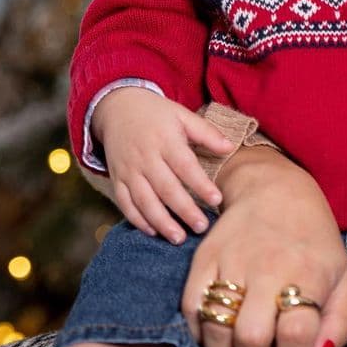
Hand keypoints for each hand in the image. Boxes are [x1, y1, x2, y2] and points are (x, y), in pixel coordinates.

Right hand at [92, 87, 231, 241]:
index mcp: (165, 140)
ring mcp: (129, 170)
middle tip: (202, 227)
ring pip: (144, 200)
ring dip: (161, 222)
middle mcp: (145, 157)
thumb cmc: (156, 114)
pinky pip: (125, 203)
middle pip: (165, 188)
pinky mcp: (117, 179)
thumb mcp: (181, 115)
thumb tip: (230, 147)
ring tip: (179, 238)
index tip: (217, 200)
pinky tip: (153, 232)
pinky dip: (137, 220)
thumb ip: (206, 132)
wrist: (116, 108)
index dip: (200, 184)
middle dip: (184, 210)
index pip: (185, 166)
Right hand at [181, 145, 346, 346]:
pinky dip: (199, 331)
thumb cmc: (314, 242)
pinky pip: (190, 309)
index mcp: (308, 274)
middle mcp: (268, 269)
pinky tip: (216, 329)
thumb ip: (339, 323)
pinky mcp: (203, 259)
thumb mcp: (342, 278)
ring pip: (217, 329)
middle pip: (252, 338)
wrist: (275, 191)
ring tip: (239, 342)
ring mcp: (231, 263)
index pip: (295, 335)